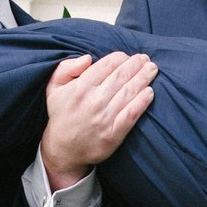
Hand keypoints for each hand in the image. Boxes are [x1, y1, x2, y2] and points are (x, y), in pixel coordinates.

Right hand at [40, 51, 157, 188]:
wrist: (63, 149)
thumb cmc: (61, 114)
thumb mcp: (53, 87)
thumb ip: (66, 68)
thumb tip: (88, 58)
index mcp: (80, 87)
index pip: (108, 64)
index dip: (122, 57)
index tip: (129, 56)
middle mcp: (93, 101)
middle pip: (122, 76)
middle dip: (137, 64)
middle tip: (146, 59)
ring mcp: (104, 119)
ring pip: (129, 92)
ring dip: (144, 78)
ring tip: (152, 70)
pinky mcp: (113, 135)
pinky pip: (132, 114)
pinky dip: (142, 101)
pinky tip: (150, 92)